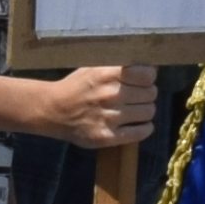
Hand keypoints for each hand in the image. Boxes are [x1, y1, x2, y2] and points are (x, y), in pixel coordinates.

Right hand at [8, 65, 150, 152]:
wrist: (53, 110)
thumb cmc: (77, 86)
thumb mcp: (94, 67)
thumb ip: (119, 66)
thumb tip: (151, 67)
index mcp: (107, 74)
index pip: (147, 75)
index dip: (148, 77)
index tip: (143, 80)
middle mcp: (111, 95)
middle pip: (150, 94)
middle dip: (147, 94)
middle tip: (138, 96)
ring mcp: (110, 117)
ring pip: (148, 112)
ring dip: (145, 111)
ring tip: (136, 110)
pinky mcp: (108, 137)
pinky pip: (140, 132)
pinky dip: (145, 128)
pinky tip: (139, 124)